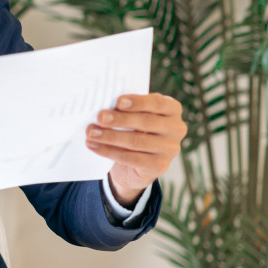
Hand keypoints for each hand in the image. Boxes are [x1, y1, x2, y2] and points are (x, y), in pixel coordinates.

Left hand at [87, 93, 185, 207]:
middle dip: (120, 119)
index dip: (138, 102)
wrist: (135, 161)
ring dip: (110, 137)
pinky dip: (109, 151)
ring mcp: (170, 149)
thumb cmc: (133, 128)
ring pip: (137, 141)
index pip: (158, 103)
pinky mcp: (160, 166)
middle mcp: (176, 128)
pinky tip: (94, 146)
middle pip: (146, 122)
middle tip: (100, 117)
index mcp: (172, 109)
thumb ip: (125, 109)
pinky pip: (131, 158)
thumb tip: (103, 109)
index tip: (118, 102)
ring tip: (91, 133)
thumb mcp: (133, 115)